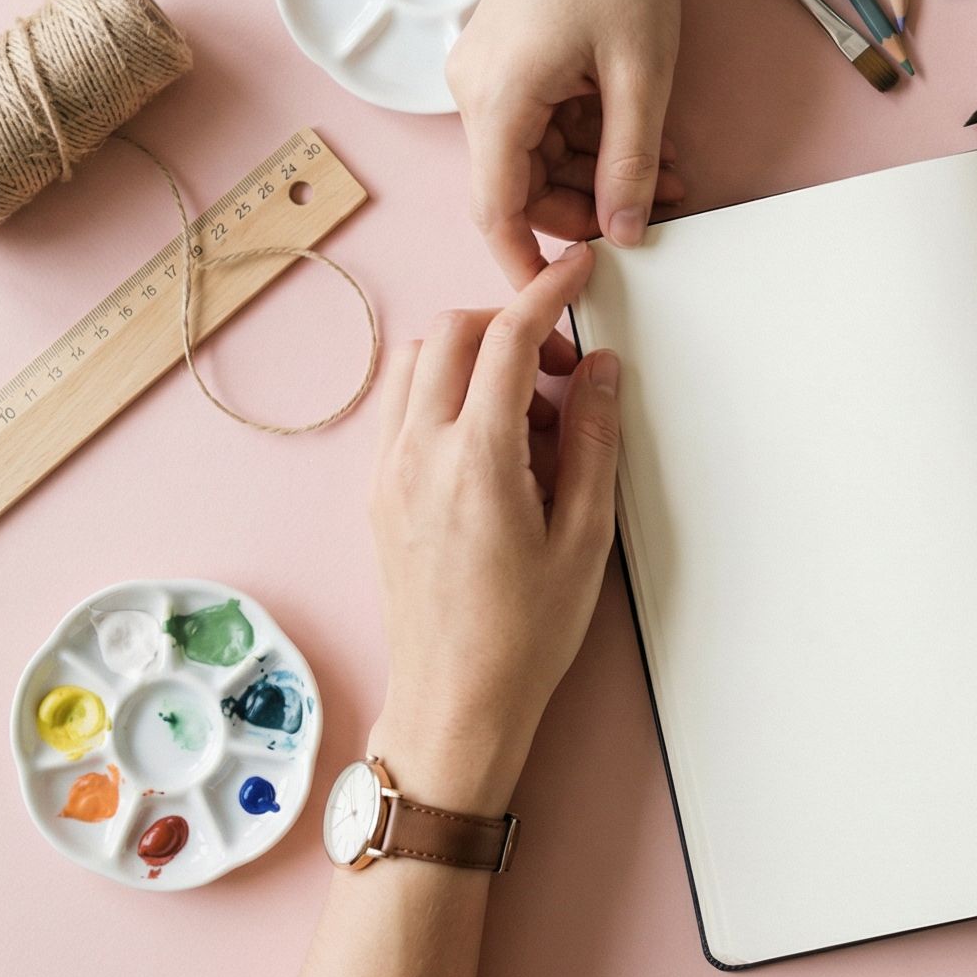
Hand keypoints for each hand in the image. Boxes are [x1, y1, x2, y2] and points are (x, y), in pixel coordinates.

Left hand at [368, 244, 620, 813]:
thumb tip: (599, 368)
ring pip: (414, 363)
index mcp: (476, 460)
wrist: (455, 704)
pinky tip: (491, 445)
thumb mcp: (586, 535)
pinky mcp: (377, 494)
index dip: (547, 292)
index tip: (578, 272)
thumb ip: (594, 439)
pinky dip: (443, 394)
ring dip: (470, 358)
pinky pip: (401, 407)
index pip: (505, 339)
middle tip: (561, 369)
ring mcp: (387, 473)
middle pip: (449, 333)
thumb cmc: (526, 634)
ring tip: (526, 414)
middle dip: (508, 326)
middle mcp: (417, 454)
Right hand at [446, 0, 685, 286]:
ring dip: (600, 169)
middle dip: (589, 207)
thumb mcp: (641, 77)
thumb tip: (627, 231)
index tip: (566, 296)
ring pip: (539, 154)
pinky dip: (591, 134)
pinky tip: (646, 137)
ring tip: (671, 171)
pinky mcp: (511, 57)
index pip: (497, 212)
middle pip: (521, 186)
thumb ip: (630, 163)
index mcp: (496, 102)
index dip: (527, 263)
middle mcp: (477, 91)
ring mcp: (491, 72)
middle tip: (660, 212)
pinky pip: (545, 119)